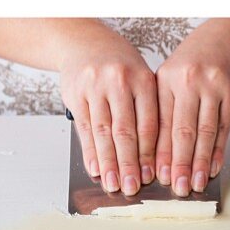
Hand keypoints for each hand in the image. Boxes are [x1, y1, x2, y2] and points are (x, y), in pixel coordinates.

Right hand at [60, 26, 157, 196]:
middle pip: (126, 131)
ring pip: (103, 132)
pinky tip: (95, 168)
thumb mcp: (140, 77)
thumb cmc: (119, 65)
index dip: (151, 152)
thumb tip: (153, 155)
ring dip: (108, 162)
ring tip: (113, 184)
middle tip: (133, 187)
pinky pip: (84, 128)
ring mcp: (95, 87)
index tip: (153, 175)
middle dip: (130, 163)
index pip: (149, 122)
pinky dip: (89, 151)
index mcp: (143, 79)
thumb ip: (147, 109)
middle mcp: (119, 82)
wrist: (84, 41)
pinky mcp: (75, 94)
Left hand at [155, 20, 229, 195]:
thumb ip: (163, 105)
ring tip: (194, 183)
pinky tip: (213, 167)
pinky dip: (218, 150)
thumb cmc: (197, 57)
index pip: (160, 123)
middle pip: (182, 131)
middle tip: (175, 188)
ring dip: (199, 162)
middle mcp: (188, 81)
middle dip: (178, 163)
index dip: (157, 153)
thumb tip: (154, 151)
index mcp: (166, 78)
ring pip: (205, 132)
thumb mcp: (173, 73)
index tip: (154, 176)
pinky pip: (225, 127)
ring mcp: (213, 86)